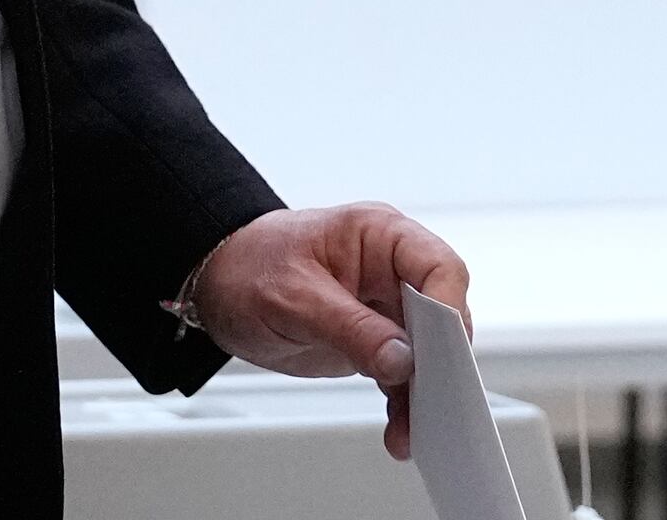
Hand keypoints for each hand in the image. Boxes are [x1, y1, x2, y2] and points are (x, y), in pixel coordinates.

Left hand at [189, 203, 472, 460]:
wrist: (217, 284)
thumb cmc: (248, 268)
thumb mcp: (293, 297)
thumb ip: (350, 327)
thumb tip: (401, 359)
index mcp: (379, 235)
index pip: (437, 266)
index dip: (448, 307)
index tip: (441, 351)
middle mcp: (390, 268)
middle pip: (440, 314)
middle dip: (441, 361)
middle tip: (435, 401)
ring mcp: (383, 305)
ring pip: (425, 352)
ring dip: (423, 394)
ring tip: (413, 430)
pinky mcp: (372, 339)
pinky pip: (400, 374)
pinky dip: (402, 404)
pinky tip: (400, 430)